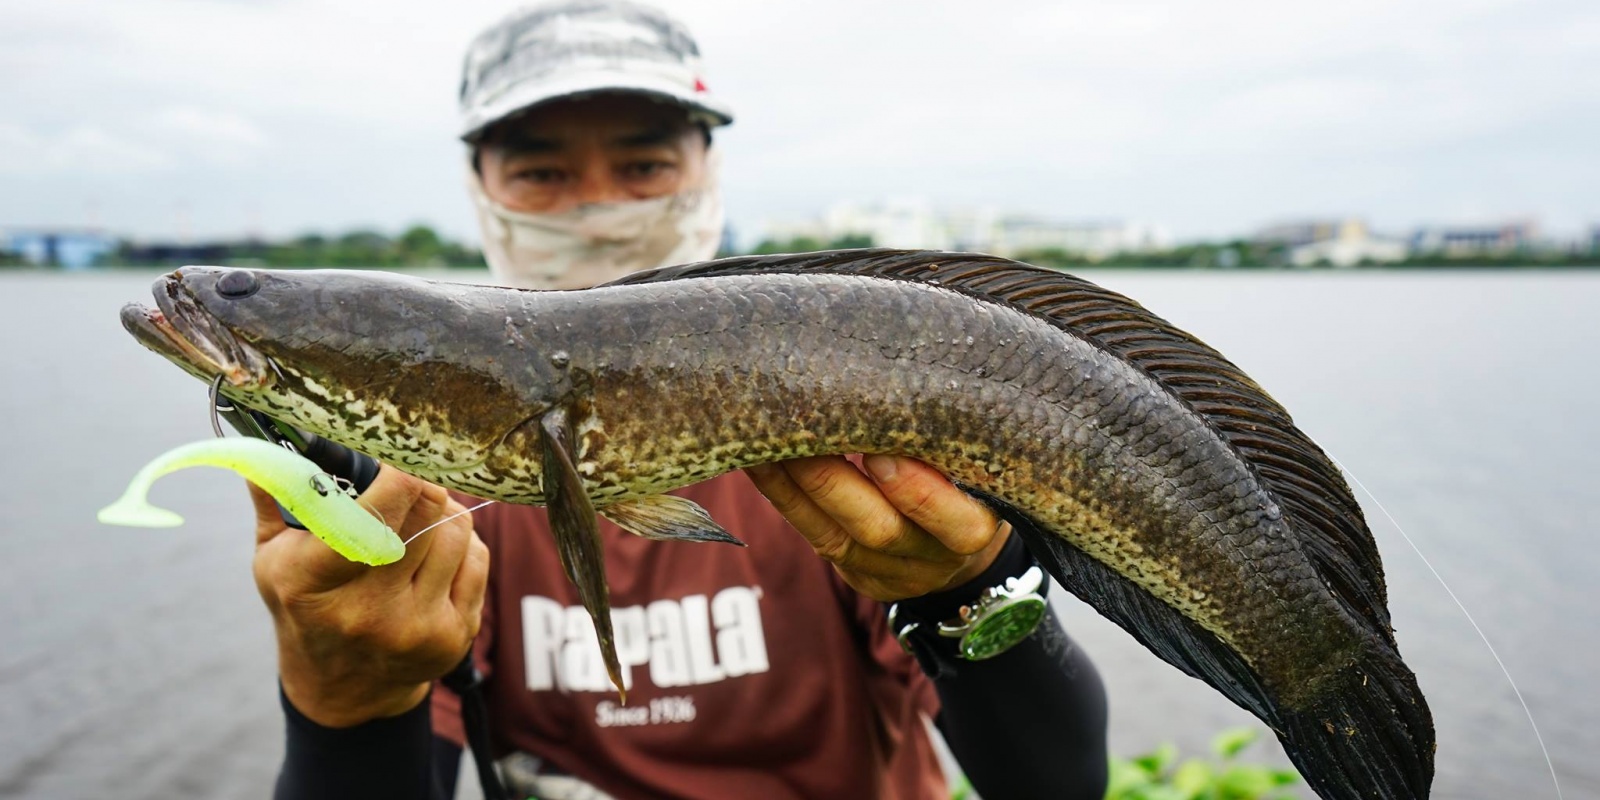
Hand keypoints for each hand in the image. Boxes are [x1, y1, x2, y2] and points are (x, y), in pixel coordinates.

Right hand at [248, 467, 488, 727]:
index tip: (398, 458)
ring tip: (423, 511)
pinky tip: (438, 547)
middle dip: (423, 484)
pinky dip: (463, 541)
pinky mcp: (452, 637)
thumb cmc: (306, 605)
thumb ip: (274, 498)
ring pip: (455, 532)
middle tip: (413, 477)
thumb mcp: (273, 560)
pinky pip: (477, 558)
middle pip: (423, 515)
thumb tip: (269, 437)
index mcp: (310, 583)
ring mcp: (414, 628)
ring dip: (445, 510)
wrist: (343, 687)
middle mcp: (365, 611)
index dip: (395, 479)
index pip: (368, 519)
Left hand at [745, 455, 1010, 601]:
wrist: (959, 538)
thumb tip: (897, 378)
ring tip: (765, 439)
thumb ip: (947, 431)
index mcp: (976, 528)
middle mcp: (932, 558)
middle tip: (802, 430)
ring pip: (834, 536)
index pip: (955, 522)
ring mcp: (888, 572)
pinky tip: (759, 460)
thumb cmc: (968, 471)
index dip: (917, 491)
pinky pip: (813, 534)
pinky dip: (783, 495)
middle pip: (880, 530)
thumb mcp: (974, 454)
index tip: (882, 450)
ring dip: (795, 484)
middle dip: (835, 481)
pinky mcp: (854, 572)